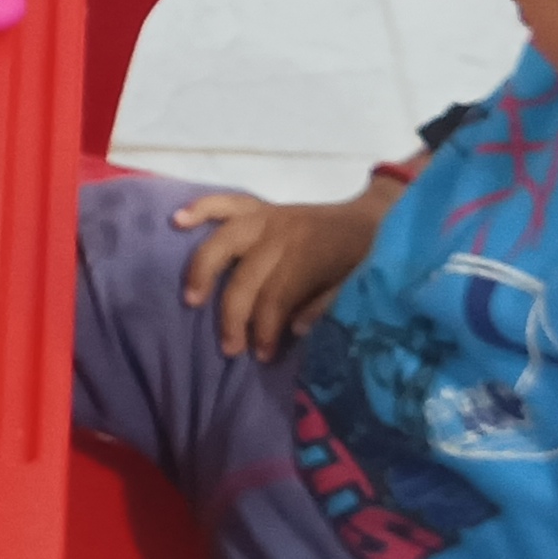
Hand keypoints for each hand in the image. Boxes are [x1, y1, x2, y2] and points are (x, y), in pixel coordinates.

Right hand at [172, 182, 390, 358]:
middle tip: (229, 347)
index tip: (262, 355)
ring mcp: (267, 217)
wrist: (380, 217)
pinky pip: (225, 203)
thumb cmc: (368, 258)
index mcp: (309, 255)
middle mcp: (282, 233)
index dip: (264, 331)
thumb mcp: (357, 287)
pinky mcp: (261, 207)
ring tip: (190, 298)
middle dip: (233, 316)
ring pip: (224, 240)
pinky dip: (200, 208)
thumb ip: (325, 307)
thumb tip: (293, 329)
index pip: (274, 299)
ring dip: (203, 269)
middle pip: (244, 277)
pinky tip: (177, 221)